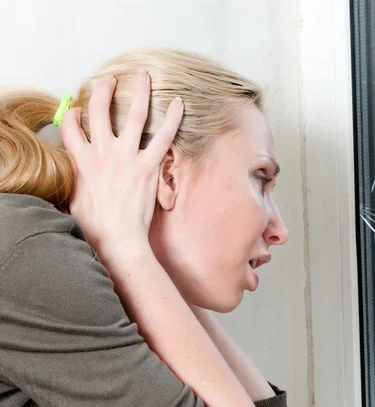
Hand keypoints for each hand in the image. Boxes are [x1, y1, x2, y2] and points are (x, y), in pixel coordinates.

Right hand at [60, 72, 183, 259]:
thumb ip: (76, 174)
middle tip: (109, 80)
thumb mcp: (74, 196)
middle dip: (104, 89)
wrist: (118, 238)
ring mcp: (127, 157)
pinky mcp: (148, 166)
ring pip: (134, 115)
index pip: (72, 126)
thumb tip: (78, 167)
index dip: (74, 113)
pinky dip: (172, 118)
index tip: (78, 109)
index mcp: (81, 159)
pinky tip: (178, 103)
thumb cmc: (96, 224)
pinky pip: (163, 136)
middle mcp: (103, 152)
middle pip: (100, 110)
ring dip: (139, 92)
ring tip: (142, 76)